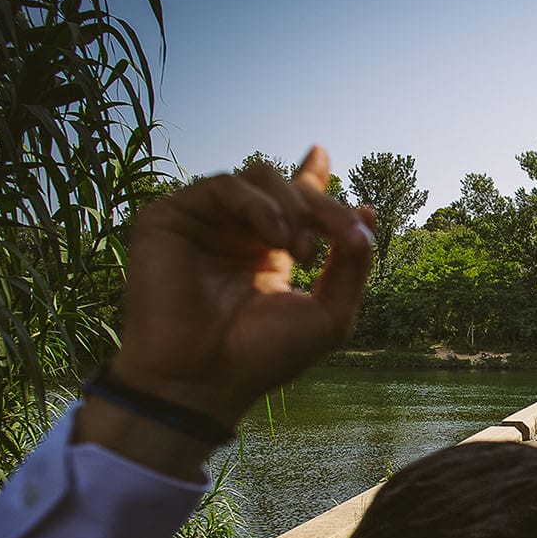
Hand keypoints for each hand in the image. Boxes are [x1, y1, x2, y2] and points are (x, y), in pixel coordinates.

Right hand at [109, 146, 373, 425]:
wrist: (204, 381)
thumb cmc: (264, 357)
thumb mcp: (330, 314)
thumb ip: (352, 265)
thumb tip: (366, 214)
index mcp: (269, 253)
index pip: (293, 202)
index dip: (311, 178)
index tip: (322, 156)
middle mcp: (236, 233)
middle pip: (288, 188)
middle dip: (325, 207)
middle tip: (343, 240)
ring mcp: (203, 223)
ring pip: (258, 176)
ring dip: (295, 208)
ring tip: (303, 251)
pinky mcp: (170, 217)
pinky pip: (224, 186)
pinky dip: (259, 205)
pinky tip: (275, 239)